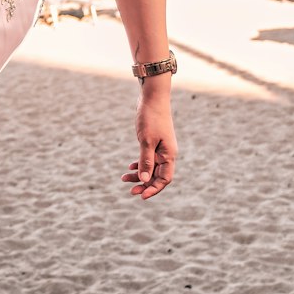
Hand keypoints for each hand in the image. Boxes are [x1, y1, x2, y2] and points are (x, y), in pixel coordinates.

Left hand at [122, 83, 176, 199]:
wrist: (152, 98)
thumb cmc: (150, 118)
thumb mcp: (146, 141)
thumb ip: (145, 161)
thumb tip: (143, 180)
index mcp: (169, 155)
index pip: (164, 179)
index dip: (153, 189)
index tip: (141, 196)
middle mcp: (167, 153)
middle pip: (157, 176)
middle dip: (145, 184)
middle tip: (130, 191)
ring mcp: (161, 148)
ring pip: (152, 167)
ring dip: (140, 175)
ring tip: (124, 178)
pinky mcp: (154, 142)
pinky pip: (149, 159)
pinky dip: (140, 164)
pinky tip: (130, 167)